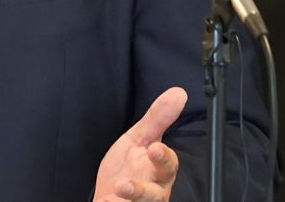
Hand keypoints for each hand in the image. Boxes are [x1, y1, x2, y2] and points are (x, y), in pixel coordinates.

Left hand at [94, 87, 186, 201]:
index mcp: (159, 170)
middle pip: (156, 194)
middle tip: (129, 182)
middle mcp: (154, 190)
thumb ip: (157, 119)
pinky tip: (105, 201)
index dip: (163, 157)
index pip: (168, 164)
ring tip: (118, 189)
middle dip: (144, 189)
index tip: (154, 148)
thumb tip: (178, 93)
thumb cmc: (127, 168)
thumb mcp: (138, 139)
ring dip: (131, 198)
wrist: (109, 196)